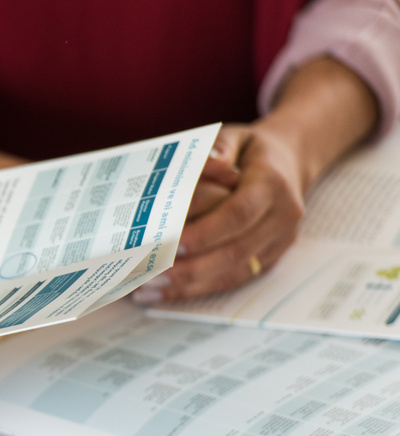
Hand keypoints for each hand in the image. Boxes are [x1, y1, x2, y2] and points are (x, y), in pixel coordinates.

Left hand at [133, 123, 303, 303]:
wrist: (290, 163)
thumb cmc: (250, 151)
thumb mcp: (235, 137)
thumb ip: (218, 149)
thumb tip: (206, 164)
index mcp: (271, 184)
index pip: (239, 213)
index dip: (206, 232)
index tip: (172, 245)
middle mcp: (282, 216)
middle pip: (236, 250)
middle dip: (192, 268)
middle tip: (151, 275)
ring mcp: (280, 241)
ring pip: (236, 272)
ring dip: (191, 285)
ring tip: (149, 291)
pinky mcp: (272, 258)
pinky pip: (236, 279)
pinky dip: (201, 289)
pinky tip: (168, 293)